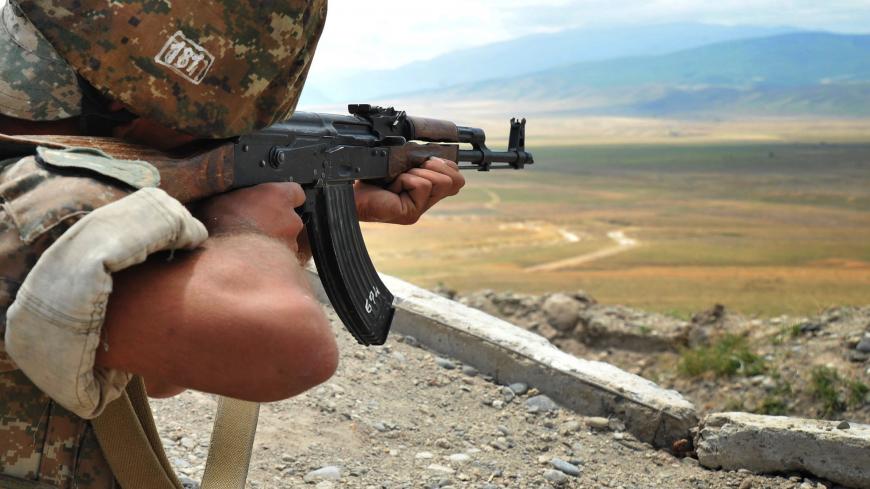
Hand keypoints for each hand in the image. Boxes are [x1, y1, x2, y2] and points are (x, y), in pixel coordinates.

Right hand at [191, 182, 305, 252]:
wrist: (226, 261)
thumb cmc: (221, 228)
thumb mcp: (221, 198)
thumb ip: (237, 196)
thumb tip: (232, 198)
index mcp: (277, 196)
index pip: (295, 192)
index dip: (283, 199)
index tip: (273, 203)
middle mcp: (291, 219)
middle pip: (291, 219)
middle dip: (277, 224)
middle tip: (255, 229)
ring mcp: (292, 243)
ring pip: (287, 242)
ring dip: (274, 244)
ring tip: (251, 249)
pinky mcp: (289, 264)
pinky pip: (283, 261)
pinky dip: (272, 262)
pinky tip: (255, 262)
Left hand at [354, 157, 464, 223]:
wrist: (350, 190)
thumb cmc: (371, 175)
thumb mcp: (403, 163)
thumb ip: (422, 162)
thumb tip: (438, 157)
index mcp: (427, 190)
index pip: (457, 179)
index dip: (448, 165)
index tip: (427, 160)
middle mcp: (426, 202)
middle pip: (456, 181)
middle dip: (436, 167)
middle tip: (413, 169)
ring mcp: (419, 210)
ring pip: (440, 182)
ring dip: (418, 173)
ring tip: (399, 179)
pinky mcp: (410, 214)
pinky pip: (422, 186)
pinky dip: (406, 179)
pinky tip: (392, 186)